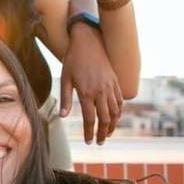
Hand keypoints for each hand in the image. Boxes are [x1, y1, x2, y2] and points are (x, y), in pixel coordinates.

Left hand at [60, 24, 122, 144]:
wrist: (88, 42)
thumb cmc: (73, 60)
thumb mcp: (65, 79)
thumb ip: (66, 99)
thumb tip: (63, 117)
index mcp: (86, 92)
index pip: (90, 119)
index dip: (89, 132)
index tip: (88, 142)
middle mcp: (101, 91)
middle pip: (105, 119)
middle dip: (103, 133)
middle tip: (99, 142)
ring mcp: (110, 86)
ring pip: (116, 111)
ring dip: (113, 125)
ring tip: (108, 133)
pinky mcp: (115, 81)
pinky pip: (120, 101)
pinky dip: (119, 112)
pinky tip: (115, 118)